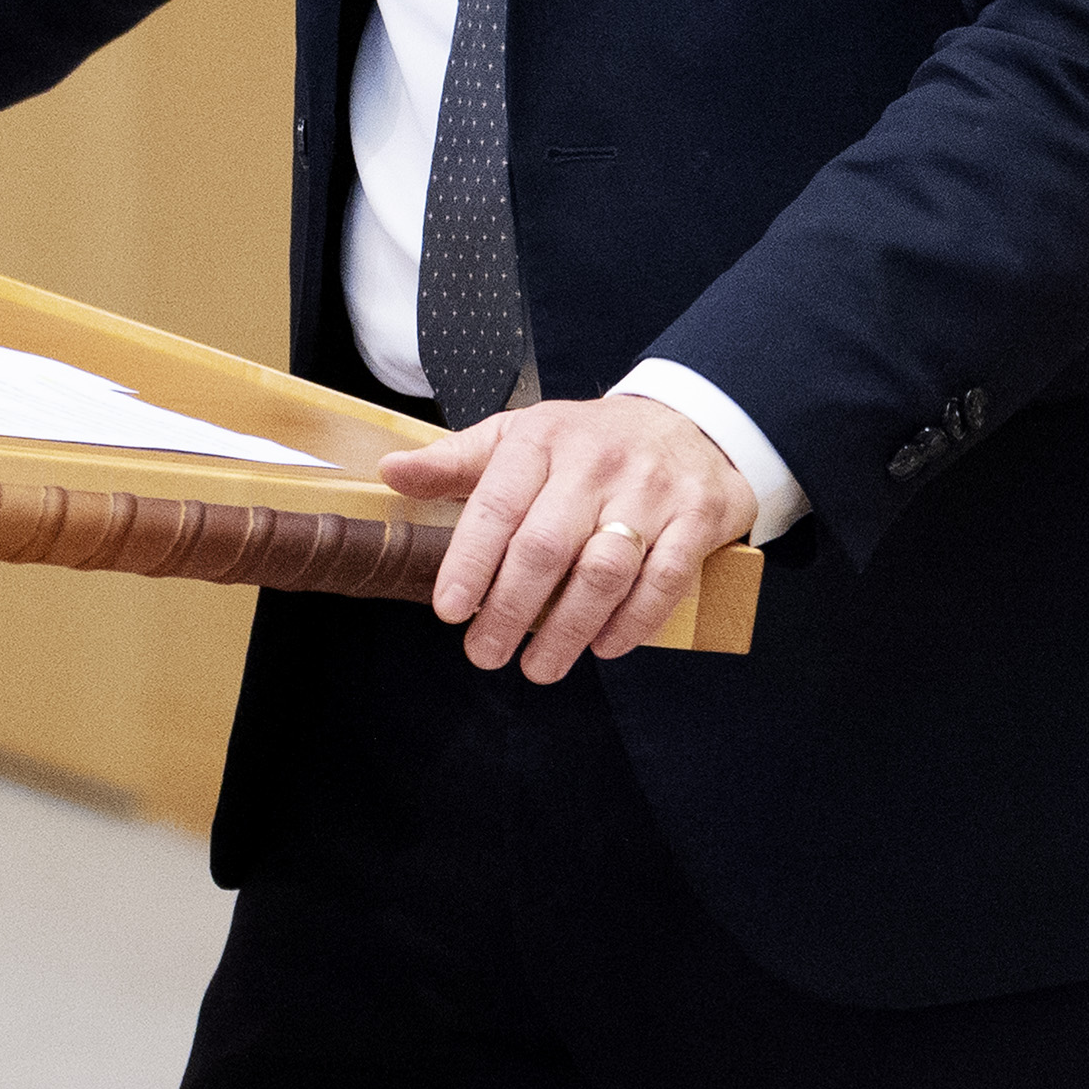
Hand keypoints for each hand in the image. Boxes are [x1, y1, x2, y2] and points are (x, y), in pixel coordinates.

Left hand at [380, 394, 751, 682]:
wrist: (690, 421)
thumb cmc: (588, 441)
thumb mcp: (519, 436)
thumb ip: (456, 461)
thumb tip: (391, 472)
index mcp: (543, 440)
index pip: (497, 505)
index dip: (469, 562)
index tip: (448, 610)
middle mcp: (596, 463)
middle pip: (545, 546)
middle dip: (510, 610)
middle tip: (485, 654)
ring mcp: (650, 491)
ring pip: (604, 570)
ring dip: (568, 629)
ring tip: (539, 667)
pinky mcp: (697, 517)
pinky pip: (664, 580)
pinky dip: (633, 622)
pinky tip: (605, 647)